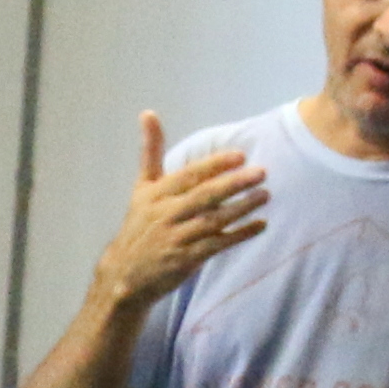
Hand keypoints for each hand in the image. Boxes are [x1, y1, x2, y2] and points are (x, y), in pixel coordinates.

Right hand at [93, 111, 267, 310]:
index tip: (239, 156)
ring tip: (265, 195)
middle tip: (261, 172)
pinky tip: (260, 225)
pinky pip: (218, 244)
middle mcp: (166, 214)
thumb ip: (150, 151)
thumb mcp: (141, 187)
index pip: (189, 176)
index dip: (214, 165)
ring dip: (242, 208)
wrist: (124, 274)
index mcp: (156, 194)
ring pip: (214, 220)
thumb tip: (148, 112)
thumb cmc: (139, 225)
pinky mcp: (186, 260)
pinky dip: (239, 234)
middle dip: (233, 184)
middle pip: (203, 196)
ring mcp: (176, 238)